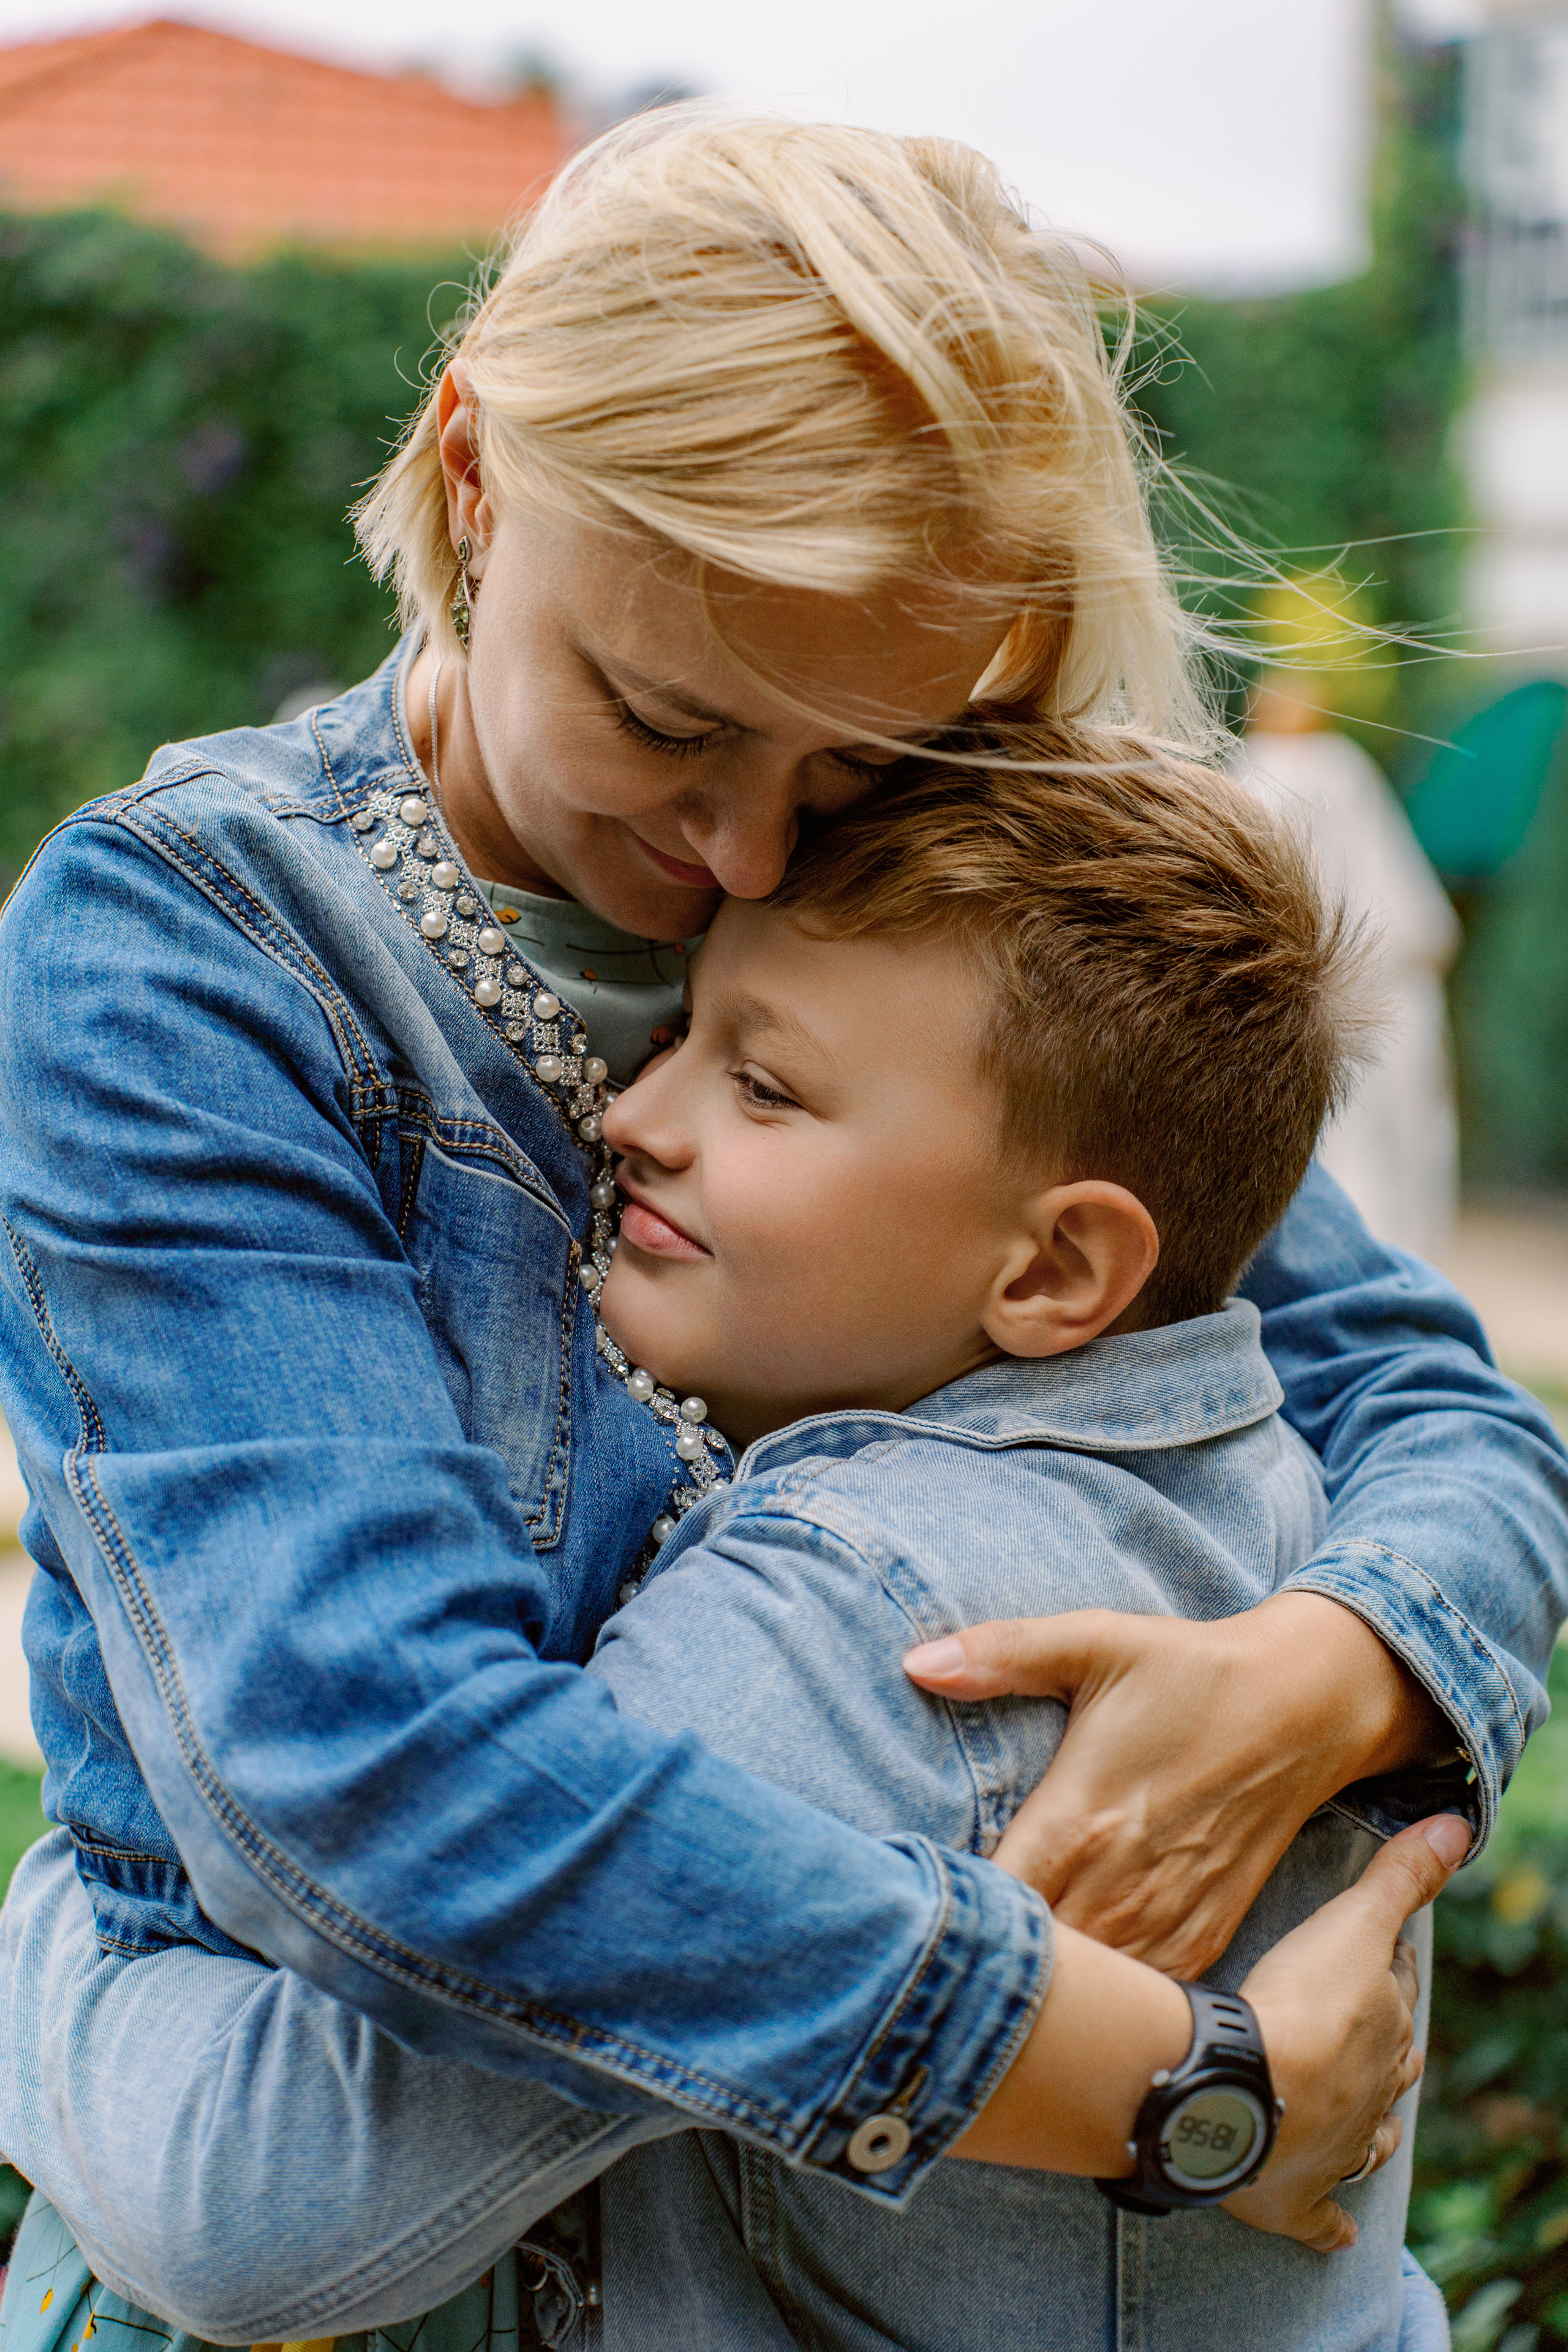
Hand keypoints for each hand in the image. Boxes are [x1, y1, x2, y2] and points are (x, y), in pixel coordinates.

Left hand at [905, 1594, 1454, 1975]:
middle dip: (984, 1975)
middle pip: (1033, 1970)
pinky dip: (1106, 2008)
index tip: (904, 1922)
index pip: (992, 1906)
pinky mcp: (1205, 1936)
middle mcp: (1119, 1884)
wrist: (1308, 1707)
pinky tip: (1071, 2004)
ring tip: (990, 2000)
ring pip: (1089, 1997)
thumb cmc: (1191, 1672)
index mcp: (1077, 1820)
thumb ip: (1002, 1651)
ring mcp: (1166, 1919)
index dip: (945, 1926)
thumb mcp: (1096, 1642)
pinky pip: (1143, 2001)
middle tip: (930, 1972)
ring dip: (1044, 2001)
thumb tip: (914, 1662)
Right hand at [1226, 1812, 1468, 2251]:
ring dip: (1367, 2131)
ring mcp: (1333, 2150)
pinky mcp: (1292, 2198)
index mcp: (1383, 2034)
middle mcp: (1368, 2096)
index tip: (1386, 1961)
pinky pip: (1318, 2218)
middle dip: (1385, 2049)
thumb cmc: (1300, 2002)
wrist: (1245, 2090)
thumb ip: (1400, 1877)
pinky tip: (1338, 2236)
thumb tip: (1458, 1826)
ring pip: (1364, 2140)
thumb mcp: (1354, 1925)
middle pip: (1387, 2066)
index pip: (1397, 1996)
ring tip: (1370, 2126)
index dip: (1391, 1975)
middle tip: (1371, 2033)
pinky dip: (1329, 2225)